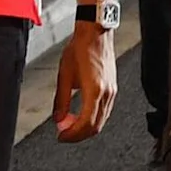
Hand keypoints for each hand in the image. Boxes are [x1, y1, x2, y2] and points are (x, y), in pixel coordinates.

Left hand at [54, 22, 116, 141]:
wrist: (95, 33)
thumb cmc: (80, 49)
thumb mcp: (64, 75)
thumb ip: (61, 100)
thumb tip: (58, 119)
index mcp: (94, 90)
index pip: (85, 124)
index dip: (72, 135)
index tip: (61, 137)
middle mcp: (107, 93)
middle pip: (96, 126)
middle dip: (79, 135)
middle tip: (64, 135)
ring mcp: (112, 91)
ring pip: (101, 120)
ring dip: (86, 128)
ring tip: (69, 126)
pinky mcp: (113, 89)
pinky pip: (104, 111)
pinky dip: (93, 118)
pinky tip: (81, 116)